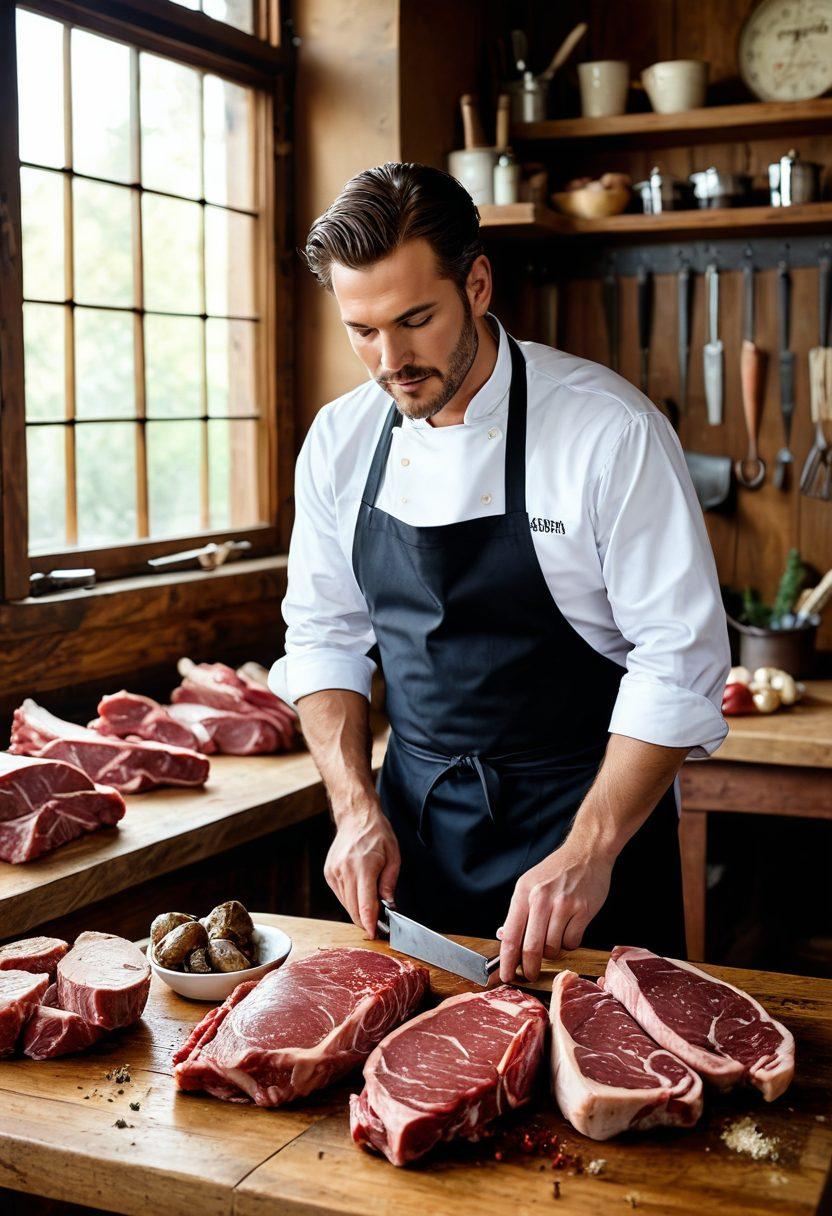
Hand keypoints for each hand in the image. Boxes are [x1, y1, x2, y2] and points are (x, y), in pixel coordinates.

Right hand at [323, 802, 400, 938]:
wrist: (356, 817)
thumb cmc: (377, 834)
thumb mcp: (393, 857)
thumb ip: (389, 883)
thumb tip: (388, 906)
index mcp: (363, 867)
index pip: (365, 904)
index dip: (370, 923)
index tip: (375, 934)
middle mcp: (345, 871)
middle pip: (353, 908)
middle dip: (365, 921)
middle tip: (378, 924)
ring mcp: (334, 872)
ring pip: (346, 904)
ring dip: (358, 910)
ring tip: (372, 904)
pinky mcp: (329, 873)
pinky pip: (340, 895)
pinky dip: (350, 899)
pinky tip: (360, 891)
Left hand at [498, 842, 613, 982]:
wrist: (586, 853)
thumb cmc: (556, 871)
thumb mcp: (529, 884)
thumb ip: (517, 912)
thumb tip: (505, 937)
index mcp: (524, 893)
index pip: (511, 936)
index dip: (506, 962)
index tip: (505, 976)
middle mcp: (541, 899)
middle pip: (531, 949)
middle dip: (529, 969)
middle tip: (529, 975)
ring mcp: (564, 905)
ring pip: (553, 949)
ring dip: (552, 952)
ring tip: (554, 936)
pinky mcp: (583, 911)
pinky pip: (572, 943)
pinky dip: (569, 944)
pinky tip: (569, 929)